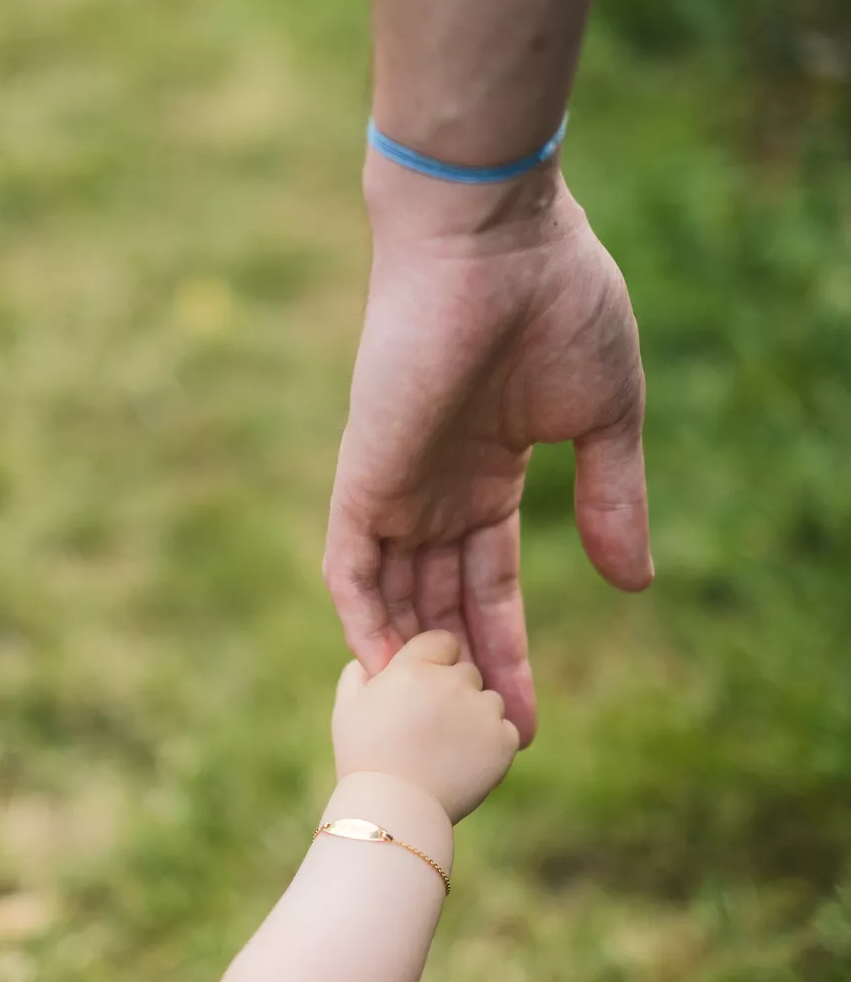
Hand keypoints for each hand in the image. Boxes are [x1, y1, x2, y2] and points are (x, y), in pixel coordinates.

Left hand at [324, 161, 651, 746]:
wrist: (497, 236)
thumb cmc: (559, 304)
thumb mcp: (606, 420)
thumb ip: (612, 501)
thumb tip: (633, 584)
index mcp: (490, 472)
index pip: (492, 581)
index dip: (507, 647)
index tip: (529, 716)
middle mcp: (436, 487)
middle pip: (443, 602)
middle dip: (465, 671)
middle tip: (487, 745)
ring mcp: (397, 480)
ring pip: (394, 595)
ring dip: (416, 662)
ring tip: (443, 732)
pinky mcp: (364, 469)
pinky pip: (348, 561)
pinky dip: (361, 617)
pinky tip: (385, 675)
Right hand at [332, 630, 518, 824]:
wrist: (393, 810)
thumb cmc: (364, 759)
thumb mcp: (347, 709)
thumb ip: (359, 673)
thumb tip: (371, 661)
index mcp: (415, 667)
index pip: (442, 641)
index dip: (435, 660)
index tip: (425, 685)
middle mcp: (452, 681)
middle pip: (467, 670)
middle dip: (454, 690)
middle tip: (433, 724)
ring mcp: (481, 710)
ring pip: (490, 699)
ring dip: (476, 714)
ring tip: (448, 746)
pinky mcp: (503, 740)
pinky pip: (505, 730)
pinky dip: (492, 743)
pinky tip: (465, 761)